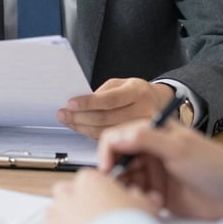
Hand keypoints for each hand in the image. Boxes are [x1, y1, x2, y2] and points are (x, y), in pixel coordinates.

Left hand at [42, 169, 157, 223]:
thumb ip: (143, 198)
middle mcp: (68, 194)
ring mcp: (55, 214)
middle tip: (94, 219)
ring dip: (66, 220)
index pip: (90, 179)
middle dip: (77, 203)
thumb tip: (150, 197)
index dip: (100, 192)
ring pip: (56, 212)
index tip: (107, 204)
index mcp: (90, 180)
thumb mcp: (145, 208)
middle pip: (68, 192)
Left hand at [56, 78, 173, 138]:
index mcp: (137, 91)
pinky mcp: (136, 140)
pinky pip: (110, 139)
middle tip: (63, 114)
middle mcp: (143, 110)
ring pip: (105, 132)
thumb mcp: (121, 84)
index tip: (70, 103)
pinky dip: (92, 134)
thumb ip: (102, 93)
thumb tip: (79, 105)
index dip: (87, 103)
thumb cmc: (135, 92)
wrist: (159, 103)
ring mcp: (141, 128)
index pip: (109, 100)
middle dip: (80, 117)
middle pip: (105, 118)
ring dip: (82, 127)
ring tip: (68, 120)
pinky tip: (81, 128)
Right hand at [96, 119, 222, 219]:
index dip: (107, 152)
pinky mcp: (157, 192)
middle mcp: (149, 150)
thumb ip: (146, 138)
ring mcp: (153, 172)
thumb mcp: (179, 148)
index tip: (107, 169)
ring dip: (128, 189)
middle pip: (117, 159)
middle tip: (125, 188)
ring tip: (145, 197)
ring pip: (124, 180)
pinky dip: (139, 200)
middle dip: (116, 174)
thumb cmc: (214, 165)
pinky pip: (136, 196)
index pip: (116, 136)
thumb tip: (116, 136)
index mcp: (153, 131)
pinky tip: (156, 204)